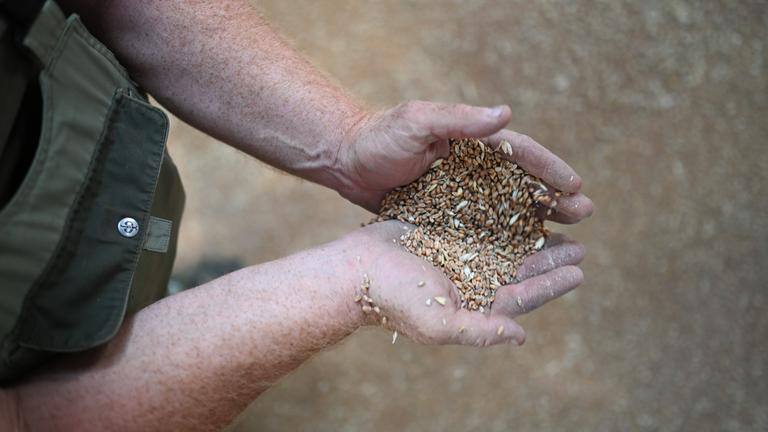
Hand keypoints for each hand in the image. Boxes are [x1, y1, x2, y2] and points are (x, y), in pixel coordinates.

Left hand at [336, 100, 592, 222]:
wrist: (345, 162)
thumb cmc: (380, 137)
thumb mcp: (417, 122)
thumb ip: (458, 120)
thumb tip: (506, 114)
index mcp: (473, 141)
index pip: (520, 153)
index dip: (549, 168)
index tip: (575, 185)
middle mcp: (474, 168)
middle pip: (523, 183)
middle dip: (554, 197)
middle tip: (584, 213)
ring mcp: (462, 194)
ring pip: (509, 210)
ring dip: (538, 222)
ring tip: (568, 237)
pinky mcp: (448, 216)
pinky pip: (483, 230)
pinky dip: (505, 241)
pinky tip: (523, 257)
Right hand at [344, 221, 584, 345]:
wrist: (354, 268)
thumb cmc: (393, 299)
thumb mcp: (439, 322)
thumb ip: (481, 331)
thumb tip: (521, 336)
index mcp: (474, 303)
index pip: (522, 296)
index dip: (552, 284)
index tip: (580, 271)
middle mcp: (471, 278)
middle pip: (520, 268)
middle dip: (550, 257)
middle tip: (580, 245)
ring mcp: (458, 252)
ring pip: (505, 241)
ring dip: (532, 232)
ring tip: (559, 221)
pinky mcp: (445, 227)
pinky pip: (482, 219)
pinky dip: (504, 211)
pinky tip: (520, 199)